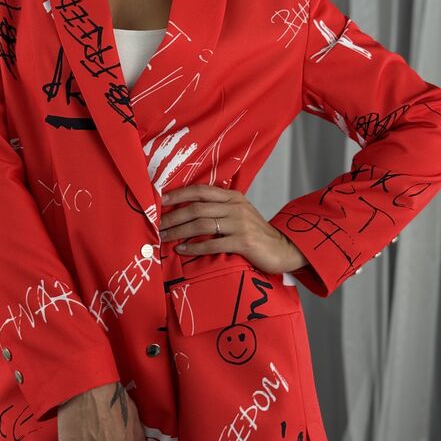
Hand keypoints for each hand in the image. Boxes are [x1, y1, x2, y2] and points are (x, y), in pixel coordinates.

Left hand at [159, 183, 308, 272]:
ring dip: (179, 232)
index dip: (180, 194)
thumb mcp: (239, 213)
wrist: (283, 249)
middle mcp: (236, 207)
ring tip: (164, 238)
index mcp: (233, 197)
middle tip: (157, 225)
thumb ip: (219, 208)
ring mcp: (240, 224)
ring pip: (202, 224)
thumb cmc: (256, 232)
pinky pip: (213, 243)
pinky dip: (195, 247)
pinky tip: (182, 250)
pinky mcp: (243, 242)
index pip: (201, 190)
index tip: (161, 200)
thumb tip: (189, 209)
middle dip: (173, 216)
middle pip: (197, 208)